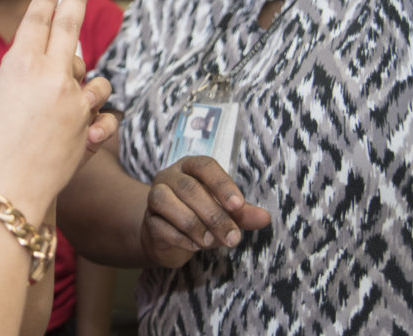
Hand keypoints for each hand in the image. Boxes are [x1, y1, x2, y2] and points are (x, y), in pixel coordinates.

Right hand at [0, 0, 112, 221]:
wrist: (3, 192)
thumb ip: (17, 80)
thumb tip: (35, 71)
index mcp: (20, 65)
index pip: (38, 19)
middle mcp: (52, 76)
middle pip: (69, 26)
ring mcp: (75, 102)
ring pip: (94, 77)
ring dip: (87, 83)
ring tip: (72, 98)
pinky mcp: (89, 129)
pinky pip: (103, 116)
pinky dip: (97, 121)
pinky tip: (88, 128)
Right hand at [140, 155, 270, 267]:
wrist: (167, 237)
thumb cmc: (200, 217)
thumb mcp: (224, 213)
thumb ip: (242, 214)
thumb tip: (265, 218)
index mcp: (190, 167)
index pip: (205, 166)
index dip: (222, 184)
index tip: (239, 205)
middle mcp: (169, 176)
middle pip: (189, 188)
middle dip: (214, 215)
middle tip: (233, 238)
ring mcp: (154, 197)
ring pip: (167, 202)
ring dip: (193, 224)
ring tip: (210, 242)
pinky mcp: (148, 221)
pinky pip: (160, 225)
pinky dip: (180, 237)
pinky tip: (194, 246)